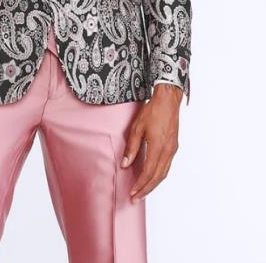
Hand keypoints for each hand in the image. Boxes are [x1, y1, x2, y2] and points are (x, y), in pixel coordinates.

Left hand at [120, 84, 181, 201]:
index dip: (140, 185)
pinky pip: (167, 166)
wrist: (168, 101)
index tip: (132, 193)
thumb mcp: (137, 128)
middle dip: (146, 189)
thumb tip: (125, 164)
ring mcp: (172, 150)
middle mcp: (167, 152)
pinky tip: (152, 176)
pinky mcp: (173, 146)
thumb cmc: (152, 111)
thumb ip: (131, 147)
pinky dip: (159, 175)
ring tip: (143, 191)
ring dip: (153, 184)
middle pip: (157, 177)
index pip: (148, 173)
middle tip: (136, 198)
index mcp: (158, 148)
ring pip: (163, 173)